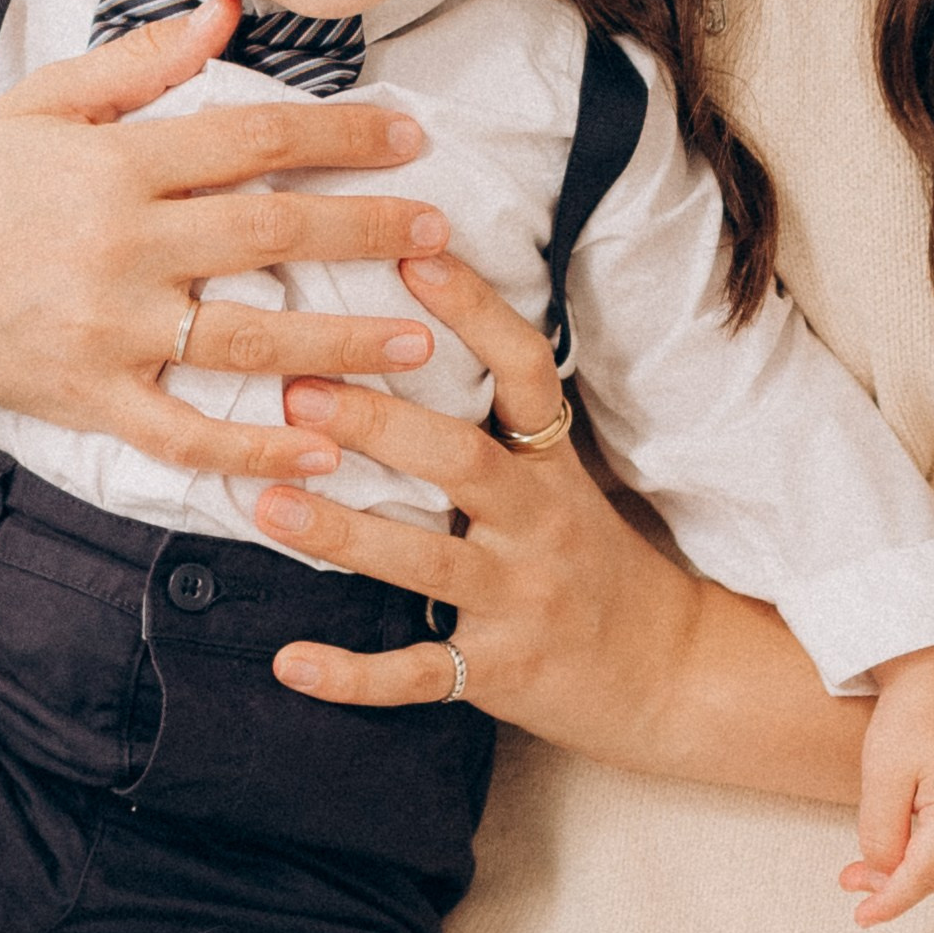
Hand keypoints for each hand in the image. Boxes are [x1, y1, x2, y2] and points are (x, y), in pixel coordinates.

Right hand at [0, 0, 451, 486]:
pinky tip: (324, 447)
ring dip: (342, 344)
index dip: (340, 137)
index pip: (249, 138)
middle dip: (366, 232)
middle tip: (441, 235)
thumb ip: (138, 61)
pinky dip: (257, 448)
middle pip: (268, 233)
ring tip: (418, 342)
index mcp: (112, 163)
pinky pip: (187, 433)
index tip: (411, 139)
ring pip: (248, 340)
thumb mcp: (39, 103)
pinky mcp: (91, 399)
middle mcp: (118, 245)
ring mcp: (106, 329)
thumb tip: (226, 9)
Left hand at [249, 253, 712, 759]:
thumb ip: (492, 427)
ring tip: (266, 504)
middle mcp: (540, 523)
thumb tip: (393, 340)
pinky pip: (420, 673)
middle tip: (297, 388)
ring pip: (428, 560)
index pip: (524, 370)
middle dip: (378, 423)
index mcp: (552, 466)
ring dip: (343, 532)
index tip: (413, 256)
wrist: (668, 676)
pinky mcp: (501, 672)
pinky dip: (352, 674)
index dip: (475, 310)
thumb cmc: (592, 563)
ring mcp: (521, 600)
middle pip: (461, 458)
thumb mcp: (560, 483)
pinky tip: (289, 663)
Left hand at [838, 642, 933, 925]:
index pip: (923, 877)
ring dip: (927, 868)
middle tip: (853, 875)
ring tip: (880, 860)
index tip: (863, 918)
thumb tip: (887, 872)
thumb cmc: (912, 711)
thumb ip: (881, 834)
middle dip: (899, 880)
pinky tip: (921, 839)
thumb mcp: (881, 775)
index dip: (890, 901)